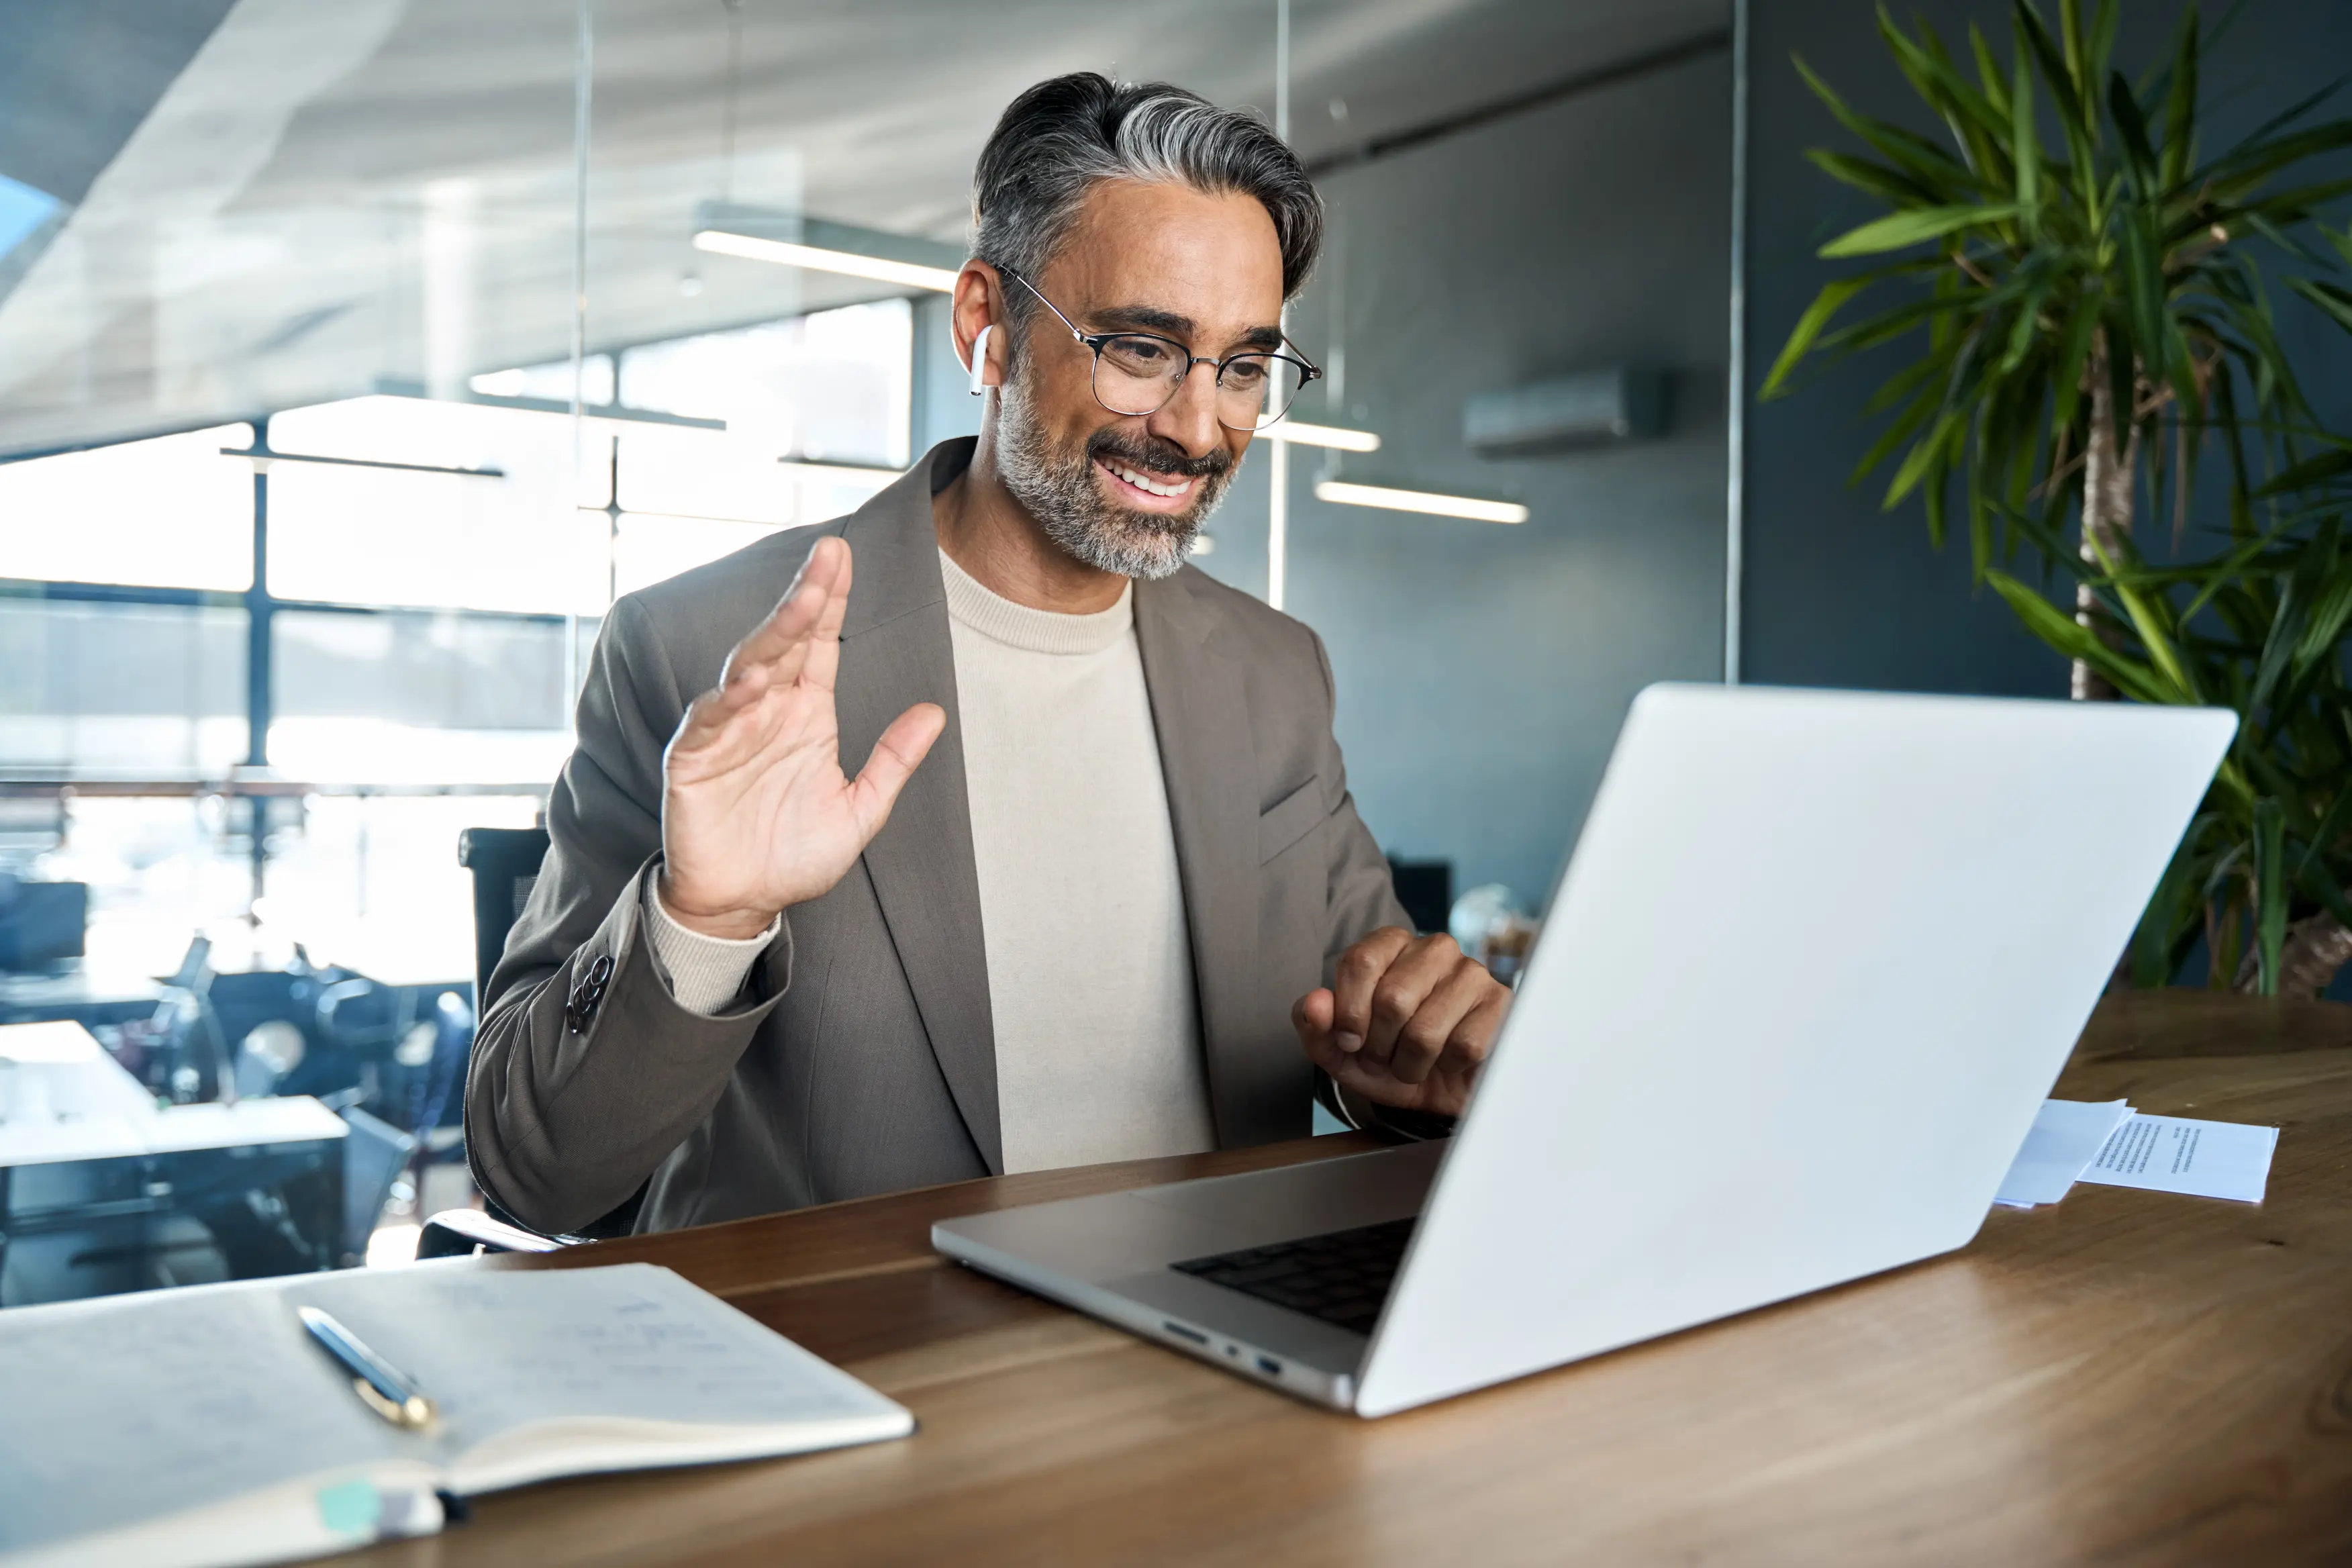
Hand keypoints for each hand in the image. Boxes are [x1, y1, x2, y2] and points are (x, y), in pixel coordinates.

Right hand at [658, 536, 944, 938]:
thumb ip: (893, 761)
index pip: (820, 645)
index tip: (844, 557)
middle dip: (807, 598)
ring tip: (802, 605)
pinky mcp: (693, 759)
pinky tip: (751, 682)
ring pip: (747, 668)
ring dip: (774, 636)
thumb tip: (935, 713)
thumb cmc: (793, 854)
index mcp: (805, 713)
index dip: (831, 601)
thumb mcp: (860, 810)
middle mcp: (766, 710)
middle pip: (786, 641)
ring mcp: (727, 730)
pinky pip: (709, 721)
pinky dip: (727, 701)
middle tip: (829, 557)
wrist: (742, 903)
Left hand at [1292, 928, 1508, 1118]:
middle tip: (1385, 1057)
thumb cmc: (1387, 1060)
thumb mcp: (1340, 1052)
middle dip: (1380, 1046)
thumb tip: (1315, 1003)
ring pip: (1426, 1031)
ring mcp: (1472, 972)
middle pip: (1393, 999)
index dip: (1349, 1013)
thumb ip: (1315, 1027)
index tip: (1350, 1042)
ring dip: (1411, 1065)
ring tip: (1414, 1064)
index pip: (1360, 961)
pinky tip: (1449, 1062)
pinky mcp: (1501, 1003)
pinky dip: (1447, 1068)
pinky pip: (1464, 1047)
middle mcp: (1434, 947)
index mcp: (1391, 944)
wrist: (1437, 1093)